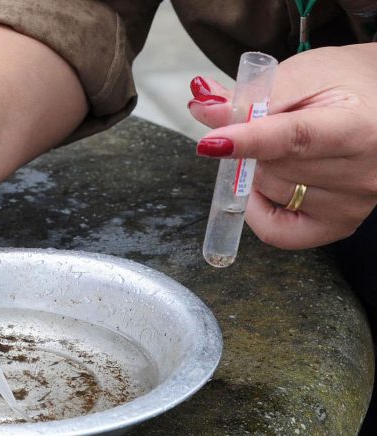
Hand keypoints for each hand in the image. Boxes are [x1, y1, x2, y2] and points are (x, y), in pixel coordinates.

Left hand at [188, 43, 376, 249]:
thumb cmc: (345, 84)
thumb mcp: (304, 74)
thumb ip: (252, 94)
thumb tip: (203, 107)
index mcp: (360, 127)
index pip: (295, 138)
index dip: (247, 140)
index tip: (210, 143)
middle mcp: (362, 173)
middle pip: (272, 167)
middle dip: (249, 145)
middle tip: (262, 125)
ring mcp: (351, 205)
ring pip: (268, 193)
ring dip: (257, 170)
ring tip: (282, 148)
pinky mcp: (338, 226)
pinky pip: (275, 232)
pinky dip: (258, 208)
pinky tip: (268, 185)